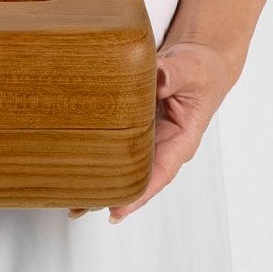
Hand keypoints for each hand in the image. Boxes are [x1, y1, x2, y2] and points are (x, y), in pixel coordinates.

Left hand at [68, 41, 237, 223]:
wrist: (199, 60)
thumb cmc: (202, 69)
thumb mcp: (192, 70)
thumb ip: (175, 75)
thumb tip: (159, 78)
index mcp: (181, 140)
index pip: (159, 174)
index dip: (138, 194)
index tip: (117, 211)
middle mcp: (161, 145)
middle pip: (135, 177)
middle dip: (110, 194)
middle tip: (80, 207)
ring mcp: (145, 138)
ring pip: (121, 165)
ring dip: (99, 180)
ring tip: (71, 200)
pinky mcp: (131, 126)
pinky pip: (113, 144)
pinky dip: (95, 155)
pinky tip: (73, 165)